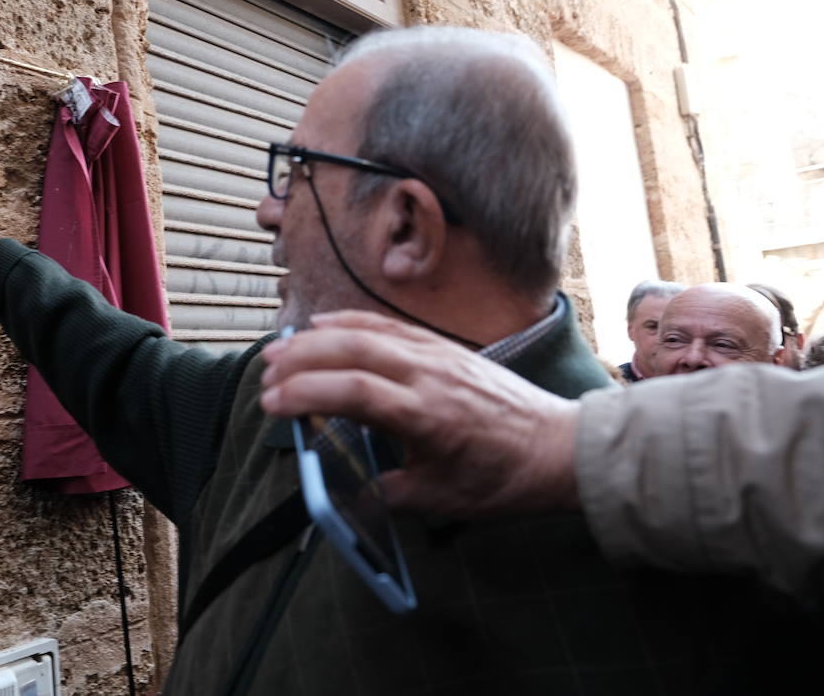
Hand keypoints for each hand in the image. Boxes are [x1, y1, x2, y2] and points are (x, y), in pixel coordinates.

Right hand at [259, 310, 581, 514]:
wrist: (558, 448)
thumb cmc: (504, 478)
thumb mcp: (442, 500)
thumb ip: (390, 492)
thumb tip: (352, 490)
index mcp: (427, 416)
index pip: (353, 393)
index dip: (306, 394)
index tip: (272, 404)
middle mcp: (429, 376)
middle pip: (352, 352)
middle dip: (300, 360)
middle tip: (265, 374)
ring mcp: (437, 355)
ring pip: (368, 332)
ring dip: (318, 338)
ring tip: (281, 349)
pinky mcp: (444, 347)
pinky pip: (390, 325)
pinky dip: (352, 322)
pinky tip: (325, 325)